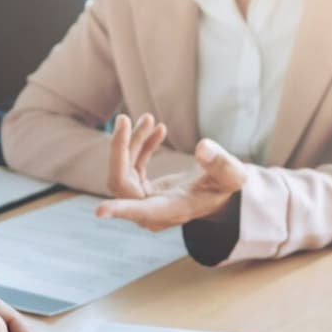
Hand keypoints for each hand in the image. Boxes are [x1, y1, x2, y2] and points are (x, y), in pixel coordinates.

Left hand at [97, 114, 246, 230]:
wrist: (219, 191)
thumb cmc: (226, 186)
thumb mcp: (232, 175)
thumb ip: (221, 164)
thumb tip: (203, 148)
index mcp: (171, 210)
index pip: (142, 212)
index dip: (122, 210)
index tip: (99, 212)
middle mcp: (152, 210)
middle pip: (121, 183)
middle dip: (120, 149)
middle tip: (124, 119)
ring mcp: (144, 200)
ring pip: (122, 171)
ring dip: (131, 143)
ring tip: (149, 119)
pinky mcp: (141, 189)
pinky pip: (131, 166)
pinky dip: (140, 146)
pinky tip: (156, 129)